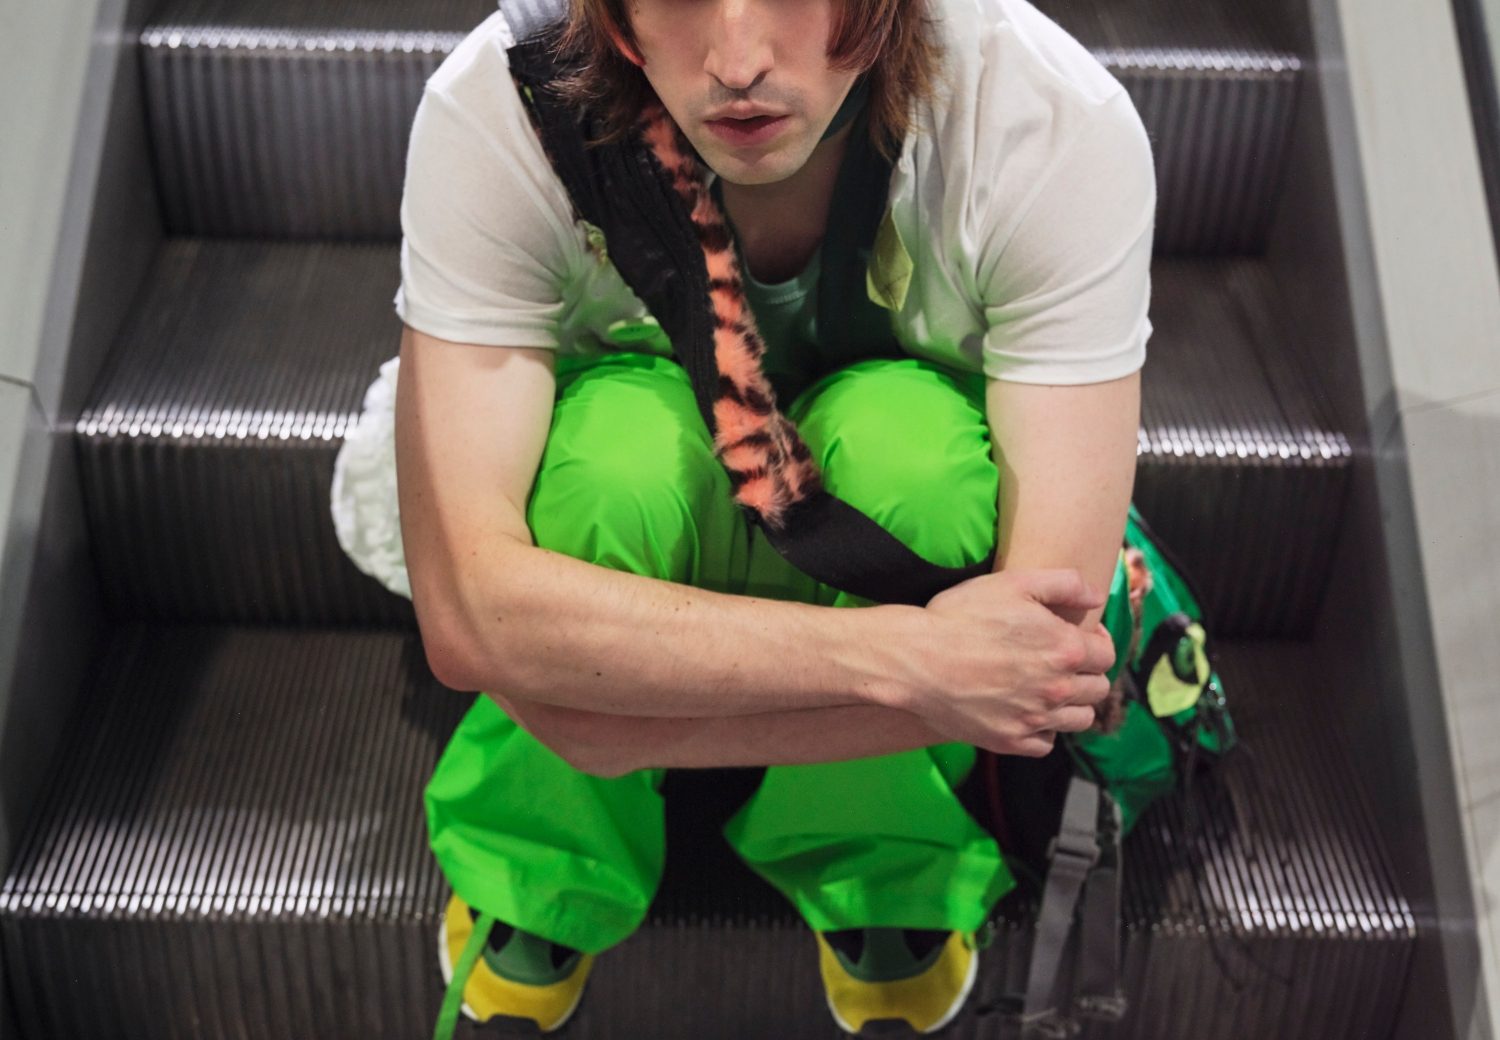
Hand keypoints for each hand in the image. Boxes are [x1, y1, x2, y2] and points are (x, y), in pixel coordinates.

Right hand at [900, 568, 1116, 757]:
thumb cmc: (961, 616)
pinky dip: (1043, 730)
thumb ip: (1065, 584)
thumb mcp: (1014, 582)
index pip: (1106, 654)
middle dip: (1087, 673)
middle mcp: (1058, 689)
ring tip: (1050, 689)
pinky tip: (1027, 712)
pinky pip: (1046, 744)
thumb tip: (1097, 597)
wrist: (915, 659)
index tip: (1079, 638)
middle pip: (1098, 689)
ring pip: (1079, 720)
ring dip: (1072, 704)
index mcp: (1065, 649)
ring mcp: (1035, 719)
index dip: (1096, 642)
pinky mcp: (1010, 741)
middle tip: (1062, 662)